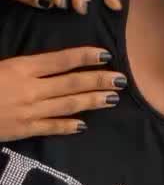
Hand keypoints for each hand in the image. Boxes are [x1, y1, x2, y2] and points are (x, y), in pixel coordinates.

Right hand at [0, 47, 126, 139]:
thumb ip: (23, 65)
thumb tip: (47, 62)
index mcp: (20, 67)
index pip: (61, 60)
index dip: (85, 56)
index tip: (105, 53)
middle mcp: (30, 88)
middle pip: (72, 82)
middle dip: (99, 80)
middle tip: (121, 78)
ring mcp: (29, 111)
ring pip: (68, 104)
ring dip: (93, 101)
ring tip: (113, 98)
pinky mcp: (24, 130)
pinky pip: (52, 127)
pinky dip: (69, 125)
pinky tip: (85, 124)